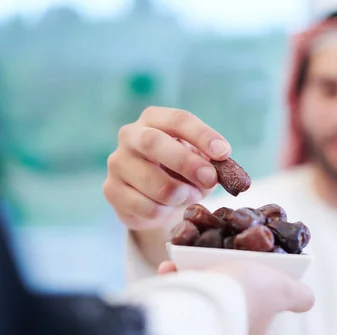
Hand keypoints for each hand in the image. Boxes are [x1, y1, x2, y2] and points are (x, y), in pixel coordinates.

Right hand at [103, 107, 231, 230]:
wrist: (153, 197)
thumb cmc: (181, 171)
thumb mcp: (199, 160)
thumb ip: (211, 162)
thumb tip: (224, 171)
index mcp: (154, 119)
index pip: (178, 120)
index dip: (202, 135)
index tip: (223, 153)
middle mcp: (130, 136)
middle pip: (154, 143)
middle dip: (186, 163)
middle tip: (210, 179)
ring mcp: (118, 163)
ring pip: (152, 182)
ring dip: (181, 195)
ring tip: (191, 196)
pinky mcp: (112, 191)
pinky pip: (146, 207)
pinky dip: (166, 212)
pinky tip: (169, 208)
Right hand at [158, 261, 314, 334]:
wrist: (206, 296)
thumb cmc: (249, 293)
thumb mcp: (284, 290)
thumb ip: (300, 297)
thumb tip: (307, 299)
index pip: (264, 326)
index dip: (264, 304)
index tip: (259, 282)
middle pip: (231, 305)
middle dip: (225, 281)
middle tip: (225, 260)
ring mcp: (202, 325)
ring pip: (202, 294)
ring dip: (197, 272)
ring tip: (195, 255)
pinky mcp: (178, 314)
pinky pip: (178, 291)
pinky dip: (174, 275)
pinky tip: (172, 263)